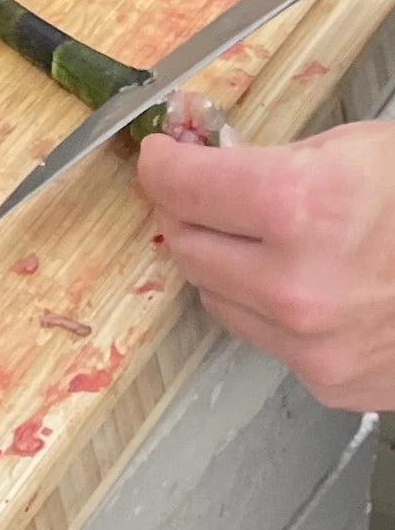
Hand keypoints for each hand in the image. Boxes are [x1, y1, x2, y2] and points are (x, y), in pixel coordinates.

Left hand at [135, 122, 394, 408]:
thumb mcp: (368, 149)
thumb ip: (278, 159)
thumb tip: (202, 154)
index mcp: (306, 207)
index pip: (185, 188)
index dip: (165, 165)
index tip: (162, 155)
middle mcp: (296, 285)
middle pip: (187, 247)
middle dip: (192, 213)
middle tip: (208, 191)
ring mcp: (310, 343)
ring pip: (215, 297)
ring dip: (227, 264)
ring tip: (275, 237)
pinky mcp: (327, 380)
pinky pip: (262, 336)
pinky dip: (269, 306)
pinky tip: (314, 281)